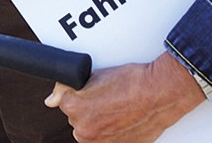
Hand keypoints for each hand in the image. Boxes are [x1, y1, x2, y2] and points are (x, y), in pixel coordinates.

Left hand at [45, 52, 204, 141]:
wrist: (160, 93)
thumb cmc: (133, 81)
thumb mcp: (96, 75)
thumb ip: (66, 88)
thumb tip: (50, 100)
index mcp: (74, 108)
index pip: (65, 99)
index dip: (81, 92)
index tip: (95, 89)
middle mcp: (83, 129)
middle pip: (78, 116)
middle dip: (89, 107)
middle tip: (109, 96)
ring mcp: (98, 142)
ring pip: (91, 129)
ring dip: (99, 121)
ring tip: (118, 107)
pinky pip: (105, 139)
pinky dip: (111, 131)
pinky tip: (122, 119)